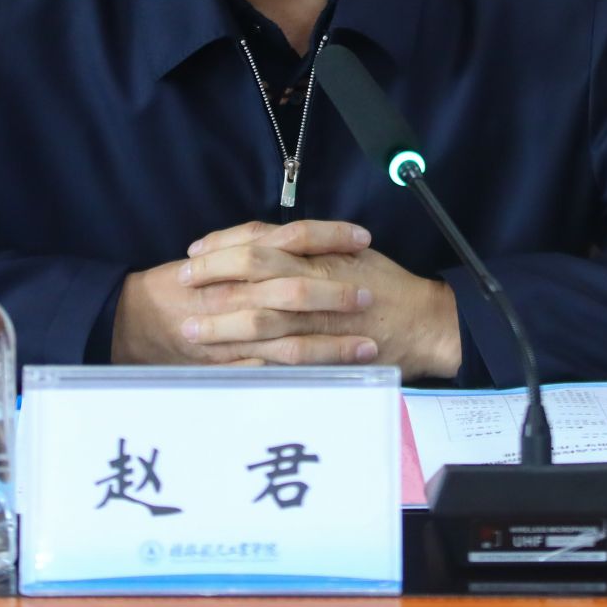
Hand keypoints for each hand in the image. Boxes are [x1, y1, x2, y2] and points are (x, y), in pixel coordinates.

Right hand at [112, 220, 380, 367]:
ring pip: (290, 339)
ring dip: (332, 345)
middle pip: (295, 289)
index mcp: (236, 260)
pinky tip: (335, 379)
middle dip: (335, 294)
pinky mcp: (231, 365)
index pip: (291, 240)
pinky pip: (272, 373)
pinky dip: (301, 375)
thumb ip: (251, 244)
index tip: (362, 238)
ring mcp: (234, 334)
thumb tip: (295, 238)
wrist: (132, 321)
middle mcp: (237, 294)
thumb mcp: (213, 253)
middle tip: (368, 295)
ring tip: (368, 348)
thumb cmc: (177, 287)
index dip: (329, 237)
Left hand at [176, 221, 462, 379]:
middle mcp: (314, 281)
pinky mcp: (325, 352)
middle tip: (182, 284)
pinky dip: (253, 361)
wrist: (424, 321)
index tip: (194, 253)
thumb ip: (306, 249)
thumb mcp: (346, 252)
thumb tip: (263, 243)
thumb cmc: (386, 284)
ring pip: (262, 318)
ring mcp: (319, 319)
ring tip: (191, 331)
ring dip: (222, 324)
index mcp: (316, 254)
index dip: (222, 245)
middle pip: (252, 272)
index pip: (259, 241)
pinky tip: (227, 365)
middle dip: (212, 277)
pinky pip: (284, 357)